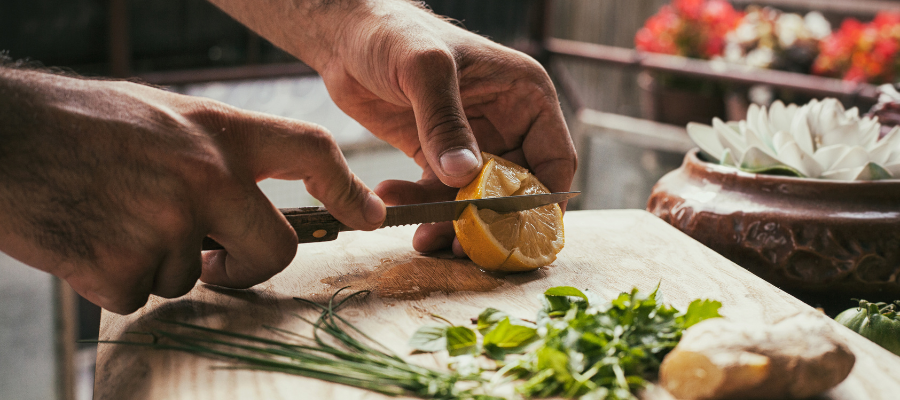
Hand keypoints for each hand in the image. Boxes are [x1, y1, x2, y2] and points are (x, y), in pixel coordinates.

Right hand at [0, 69, 384, 313]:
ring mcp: (167, 225)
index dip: (348, 187)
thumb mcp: (163, 116)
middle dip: (248, 267)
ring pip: (191, 277)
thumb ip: (213, 154)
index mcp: (218, 132)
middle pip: (273, 251)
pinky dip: (114, 280)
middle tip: (217, 262)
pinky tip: (86, 238)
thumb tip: (247, 205)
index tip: (368, 214)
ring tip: (111, 217)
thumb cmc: (77, 124)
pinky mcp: (121, 267)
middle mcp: (206, 177)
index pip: (311, 151)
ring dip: (157, 263)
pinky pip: (139, 295)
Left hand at [320, 1, 576, 253]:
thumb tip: (464, 176)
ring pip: (475, 199)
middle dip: (488, 221)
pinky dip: (419, 206)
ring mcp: (472, 142)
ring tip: (418, 233)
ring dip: (449, 220)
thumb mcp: (424, 70)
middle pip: (515, 190)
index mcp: (524, 96)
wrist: (347, 35)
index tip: (522, 237)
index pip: (554, 160)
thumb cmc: (394, 34)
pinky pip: (439, 193)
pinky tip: (391, 199)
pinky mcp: (437, 154)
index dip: (543, 203)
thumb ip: (444, 122)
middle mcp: (506, 122)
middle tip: (459, 246)